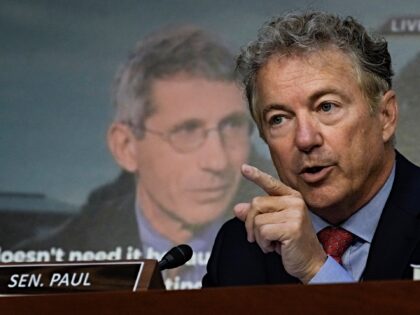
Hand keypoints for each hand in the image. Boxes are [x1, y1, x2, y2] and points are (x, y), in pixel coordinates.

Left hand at [234, 164, 326, 283]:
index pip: (270, 183)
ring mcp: (295, 214)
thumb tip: (237, 208)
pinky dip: (263, 243)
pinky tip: (275, 248)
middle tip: (260, 238)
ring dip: (259, 237)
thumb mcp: (272, 225)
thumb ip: (256, 214)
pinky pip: (262, 231)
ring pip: (257, 220)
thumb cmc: (291, 243)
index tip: (243, 168)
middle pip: (256, 203)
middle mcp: (294, 202)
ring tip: (272, 243)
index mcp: (291, 197)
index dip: (256, 176)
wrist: (310, 263)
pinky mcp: (292, 227)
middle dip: (251, 224)